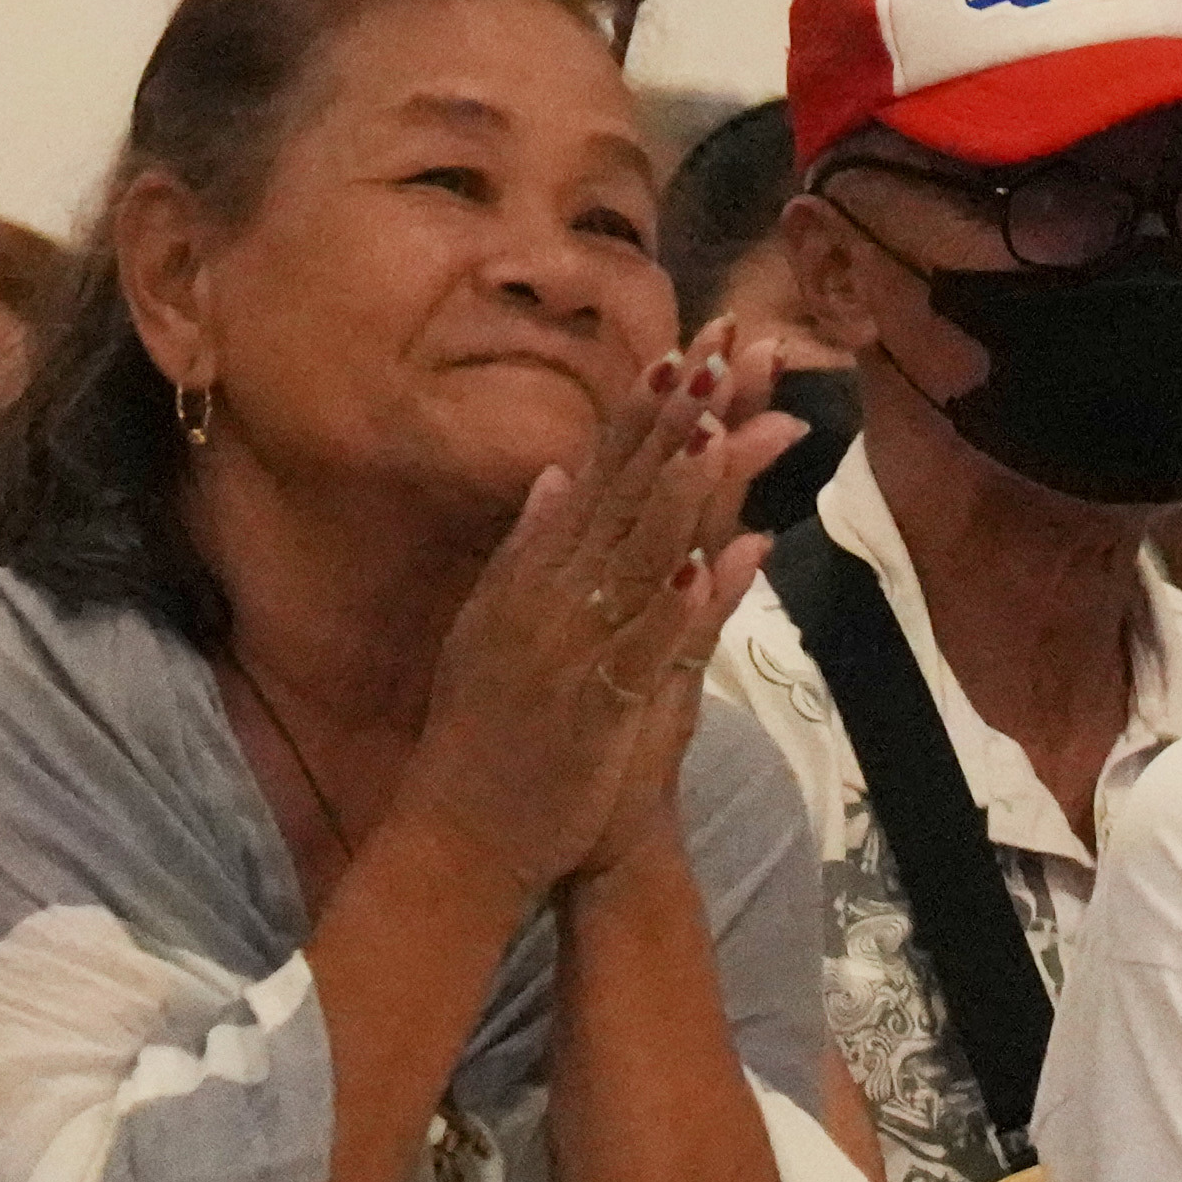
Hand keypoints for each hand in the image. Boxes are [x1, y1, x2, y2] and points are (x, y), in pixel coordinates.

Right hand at [398, 337, 794, 908]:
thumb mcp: (505, 623)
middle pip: (622, 494)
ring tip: (717, 431)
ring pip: (631, 558)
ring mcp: (568, 647)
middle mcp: (547, 595)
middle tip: (719, 351)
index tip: (685, 347)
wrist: (462, 833)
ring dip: (676, 495)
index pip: (599, 475)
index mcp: (535, 574)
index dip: (644, 412)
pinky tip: (707, 567)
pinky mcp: (592, 706)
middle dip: (672, 421)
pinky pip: (639, 650)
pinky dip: (672, 609)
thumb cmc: (492, 735)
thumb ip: (534, 547)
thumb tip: (560, 474)